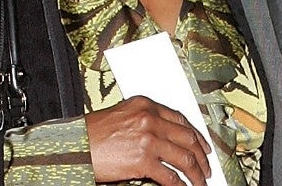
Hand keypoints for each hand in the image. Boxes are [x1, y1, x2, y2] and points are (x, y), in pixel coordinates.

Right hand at [86, 95, 211, 185]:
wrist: (74, 146)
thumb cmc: (92, 133)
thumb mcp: (122, 116)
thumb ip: (146, 121)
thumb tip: (166, 137)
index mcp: (145, 104)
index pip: (180, 118)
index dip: (196, 134)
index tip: (202, 145)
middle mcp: (149, 118)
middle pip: (187, 138)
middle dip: (201, 156)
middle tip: (206, 167)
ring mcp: (148, 139)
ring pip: (184, 158)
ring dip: (196, 173)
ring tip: (200, 181)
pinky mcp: (143, 160)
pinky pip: (170, 176)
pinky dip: (181, 185)